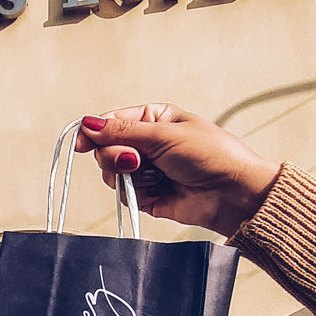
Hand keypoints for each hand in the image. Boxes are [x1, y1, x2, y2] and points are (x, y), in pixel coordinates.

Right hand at [74, 103, 280, 236]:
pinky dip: (137, 193)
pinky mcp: (148, 196)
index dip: (94, 132)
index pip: (111, 122)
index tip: (83, 144)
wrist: (232, 193)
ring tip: (155, 175)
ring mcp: (147, 171)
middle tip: (135, 160)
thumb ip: (122, 132)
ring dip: (129, 176)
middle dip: (115, 156)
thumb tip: (88, 124)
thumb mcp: (164, 134)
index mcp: (153, 119)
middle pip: (106, 149)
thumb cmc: (211, 155)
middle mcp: (147, 144)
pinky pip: (125, 195)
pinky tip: (159, 189)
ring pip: (113, 174)